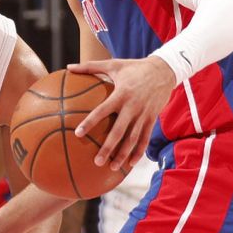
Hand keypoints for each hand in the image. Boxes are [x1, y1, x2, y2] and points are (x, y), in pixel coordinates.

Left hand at [67, 56, 175, 170]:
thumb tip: (68, 67)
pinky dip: (139, 152)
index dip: (90, 122)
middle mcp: (133, 107)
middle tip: (96, 161)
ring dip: (123, 154)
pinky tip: (130, 163)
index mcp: (121, 94)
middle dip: (108, 148)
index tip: (78, 133)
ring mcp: (144, 114)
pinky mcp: (152, 119)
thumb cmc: (134, 67)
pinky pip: (145, 138)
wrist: (164, 70)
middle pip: (119, 131)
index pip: (102, 110)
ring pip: (133, 139)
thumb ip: (90, 67)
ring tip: (112, 168)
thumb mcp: (113, 64)